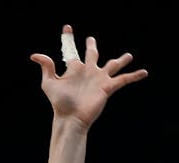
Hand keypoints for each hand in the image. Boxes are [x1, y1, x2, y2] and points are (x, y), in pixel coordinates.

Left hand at [30, 25, 146, 128]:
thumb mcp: (49, 83)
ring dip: (121, 60)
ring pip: (113, 65)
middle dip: (92, 46)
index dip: (69, 39)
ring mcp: (99, 79)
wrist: (70, 118)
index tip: (67, 28)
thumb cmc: (59, 103)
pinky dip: (134, 75)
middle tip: (91, 39)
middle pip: (92, 55)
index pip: (71, 50)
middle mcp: (88, 72)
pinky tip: (144, 72)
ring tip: (129, 55)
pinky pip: (124, 79)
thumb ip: (47, 67)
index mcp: (74, 69)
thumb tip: (34, 55)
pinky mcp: (108, 87)